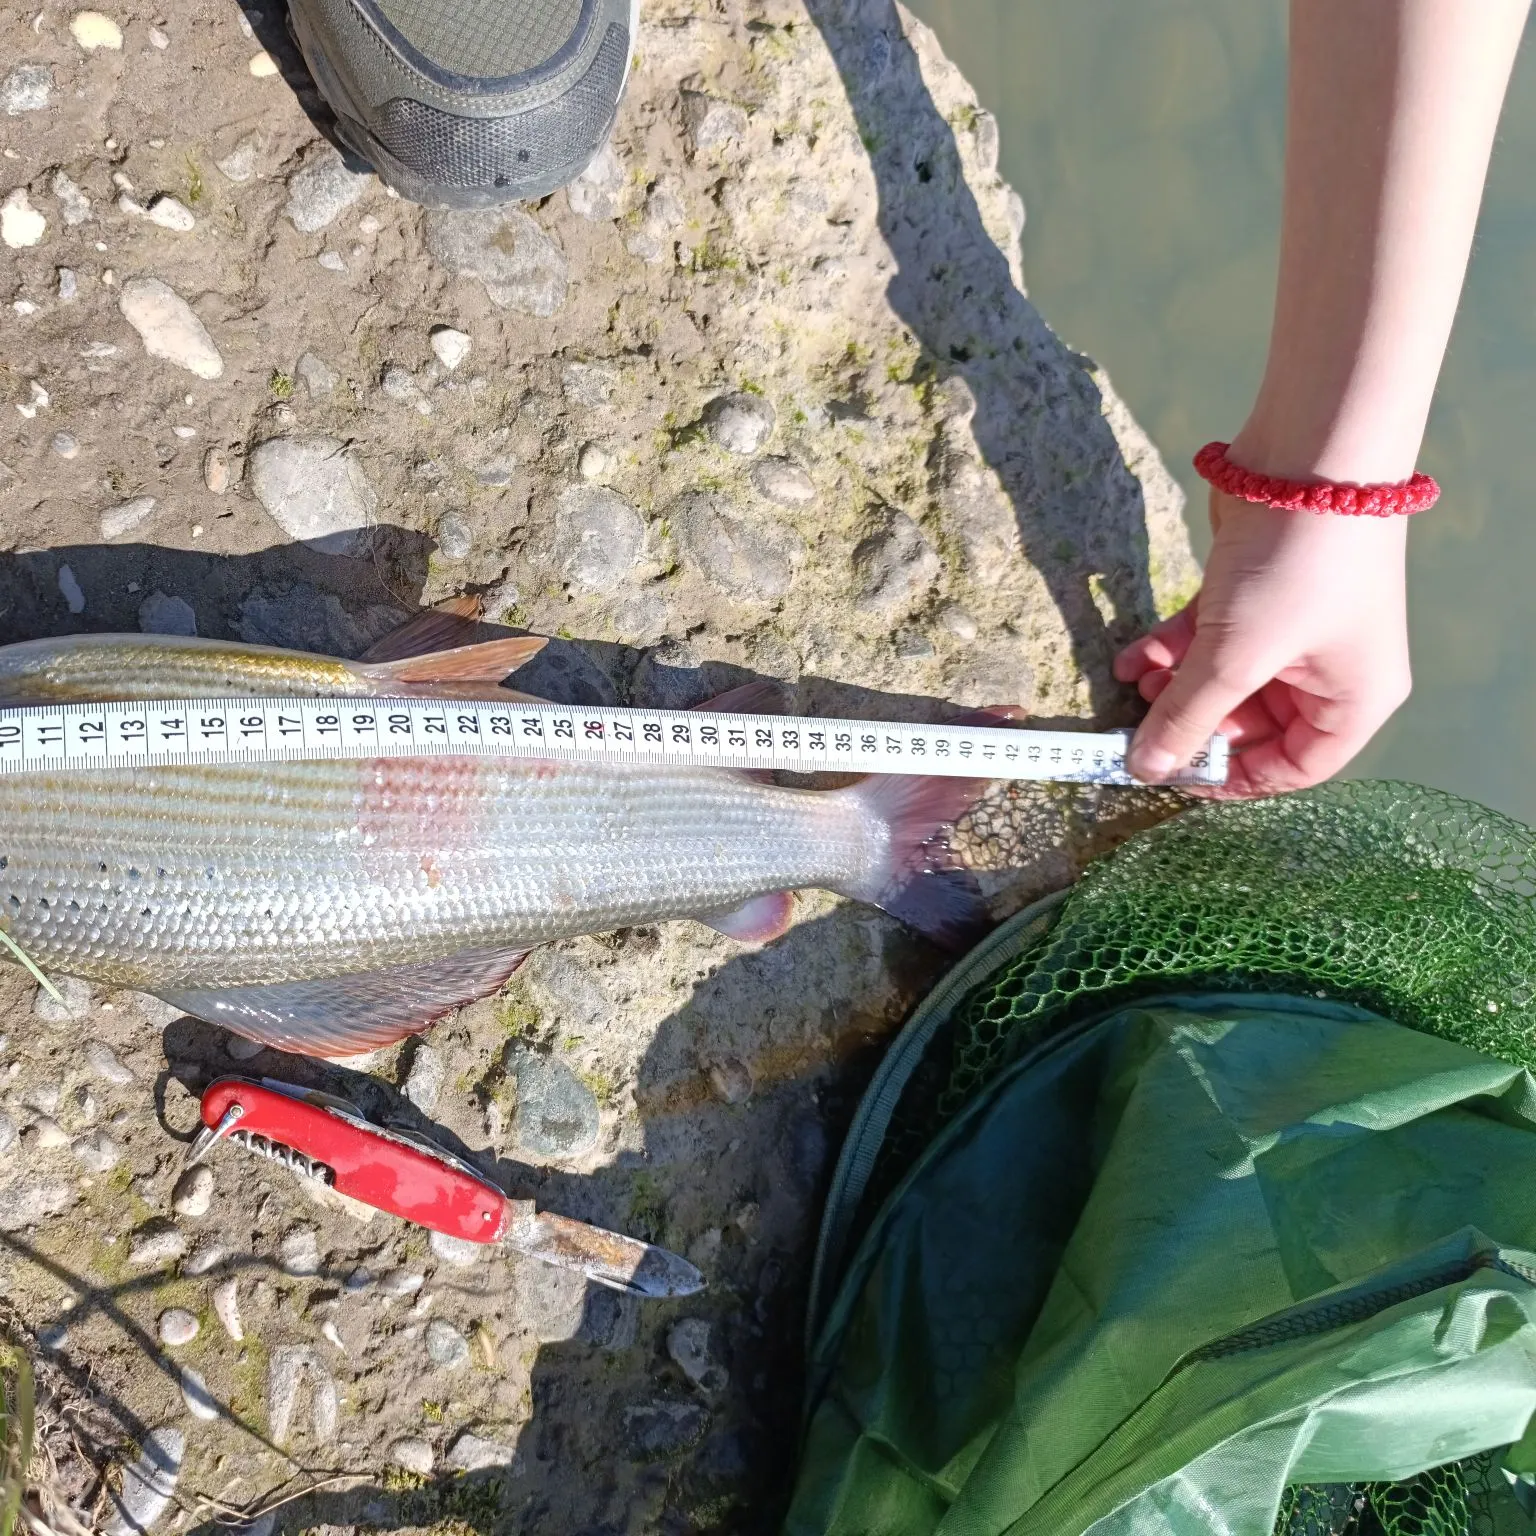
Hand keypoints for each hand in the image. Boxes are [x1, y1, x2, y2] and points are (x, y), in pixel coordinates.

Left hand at [1113, 491, 1410, 796]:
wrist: (1310, 451)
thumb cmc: (1295, 567)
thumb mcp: (1234, 656)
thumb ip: (1186, 716)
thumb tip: (1145, 769)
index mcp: (1354, 699)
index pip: (1295, 767)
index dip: (1234, 779)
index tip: (1175, 778)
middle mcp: (1330, 668)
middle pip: (1251, 724)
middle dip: (1193, 722)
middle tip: (1142, 723)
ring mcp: (1292, 627)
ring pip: (1224, 678)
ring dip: (1175, 685)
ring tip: (1136, 684)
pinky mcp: (1256, 589)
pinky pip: (1211, 637)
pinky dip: (1172, 648)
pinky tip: (1130, 657)